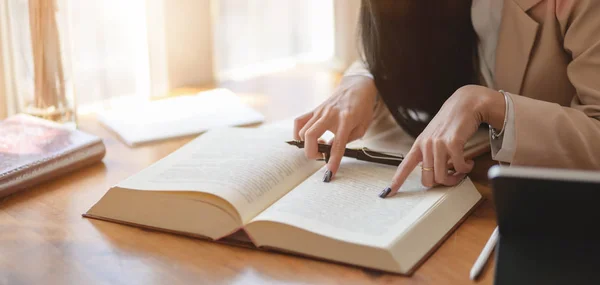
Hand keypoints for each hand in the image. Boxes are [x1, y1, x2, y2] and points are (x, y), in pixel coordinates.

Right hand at [294, 76, 377, 181]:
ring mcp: (319, 111)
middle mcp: (330, 115)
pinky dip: (299, 133)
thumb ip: (347, 140)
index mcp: (346, 120)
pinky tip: (307, 137)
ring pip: (303, 131)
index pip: (337, 145)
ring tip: (319, 144)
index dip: (333, 161)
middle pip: (310, 136)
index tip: (329, 173)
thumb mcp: (362, 126)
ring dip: (308, 144)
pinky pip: (299, 122)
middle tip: (320, 156)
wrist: (357, 86)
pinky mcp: (314, 109)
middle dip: (311, 153)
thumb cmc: (362, 107)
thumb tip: (329, 150)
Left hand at [381, 85, 505, 197]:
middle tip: (452, 177)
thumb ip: (430, 152)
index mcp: (419, 144)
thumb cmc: (451, 122)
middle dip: (441, 183)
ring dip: (455, 178)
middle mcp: (426, 145)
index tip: (388, 193)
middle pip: (427, 179)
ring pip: (442, 177)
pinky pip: (458, 167)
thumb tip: (433, 173)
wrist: (465, 104)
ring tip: (461, 170)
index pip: (404, 166)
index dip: (397, 181)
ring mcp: (438, 144)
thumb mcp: (434, 136)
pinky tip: (468, 163)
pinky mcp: (452, 143)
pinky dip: (465, 169)